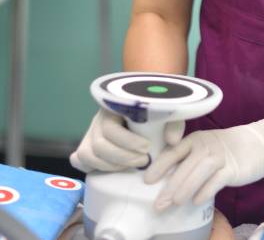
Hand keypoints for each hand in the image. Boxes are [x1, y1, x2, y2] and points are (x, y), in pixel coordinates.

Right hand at [69, 108, 184, 172]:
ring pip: (89, 155)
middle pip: (100, 144)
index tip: (147, 147)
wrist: (144, 106)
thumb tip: (172, 141)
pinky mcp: (86, 146)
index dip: (128, 141)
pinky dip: (96, 167)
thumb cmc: (154, 110)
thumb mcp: (166, 112)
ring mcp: (90, 133)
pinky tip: (116, 167)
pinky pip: (81, 160)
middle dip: (123, 156)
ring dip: (112, 165)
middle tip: (144, 160)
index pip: (111, 127)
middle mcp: (98, 119)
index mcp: (114, 106)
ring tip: (134, 163)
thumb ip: (173, 122)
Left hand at [143, 108, 263, 211]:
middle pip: (185, 165)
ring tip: (173, 203)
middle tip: (157, 203)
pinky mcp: (234, 168)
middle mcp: (207, 145)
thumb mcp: (207, 148)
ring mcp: (221, 156)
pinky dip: (206, 190)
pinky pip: (217, 180)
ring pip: (199, 172)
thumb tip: (165, 182)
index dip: (160, 165)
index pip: (174, 151)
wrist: (260, 143)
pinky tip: (197, 201)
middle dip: (169, 185)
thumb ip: (189, 160)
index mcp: (197, 139)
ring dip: (185, 188)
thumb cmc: (228, 149)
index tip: (146, 180)